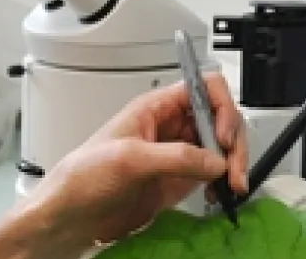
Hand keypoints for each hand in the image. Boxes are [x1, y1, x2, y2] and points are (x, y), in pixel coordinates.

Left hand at [24, 72, 250, 252]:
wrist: (71, 215)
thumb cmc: (83, 177)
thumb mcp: (128, 159)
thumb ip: (176, 157)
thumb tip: (216, 161)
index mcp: (155, 108)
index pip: (202, 89)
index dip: (220, 108)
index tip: (223, 136)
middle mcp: (169, 128)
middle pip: (219, 119)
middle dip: (233, 142)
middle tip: (234, 170)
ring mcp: (176, 155)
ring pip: (220, 148)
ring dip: (233, 165)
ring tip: (231, 187)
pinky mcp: (177, 181)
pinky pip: (212, 174)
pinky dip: (222, 183)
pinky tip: (218, 195)